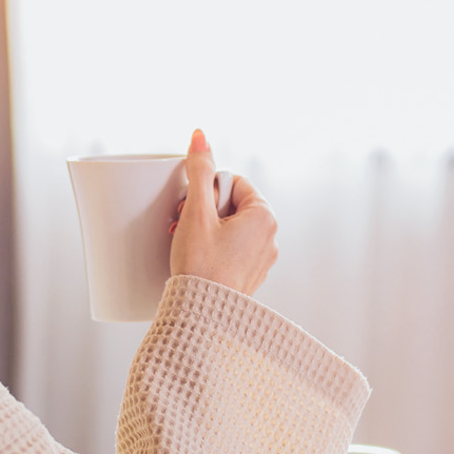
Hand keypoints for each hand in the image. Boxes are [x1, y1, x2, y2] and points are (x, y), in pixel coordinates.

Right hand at [168, 129, 277, 297]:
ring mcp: (261, 260)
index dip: (208, 191)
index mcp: (264, 217)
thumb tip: (201, 136)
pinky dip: (212, 248)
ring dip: (205, 229)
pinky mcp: (249, 277)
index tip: (192, 207)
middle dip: (204, 210)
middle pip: (232, 205)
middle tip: (183, 223)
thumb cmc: (200, 265)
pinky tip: (195, 258)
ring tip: (186, 242)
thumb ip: (199, 170)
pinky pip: (231, 250)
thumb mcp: (196, 212)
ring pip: (230, 228)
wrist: (201, 317)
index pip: (234, 183)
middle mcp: (270, 238)